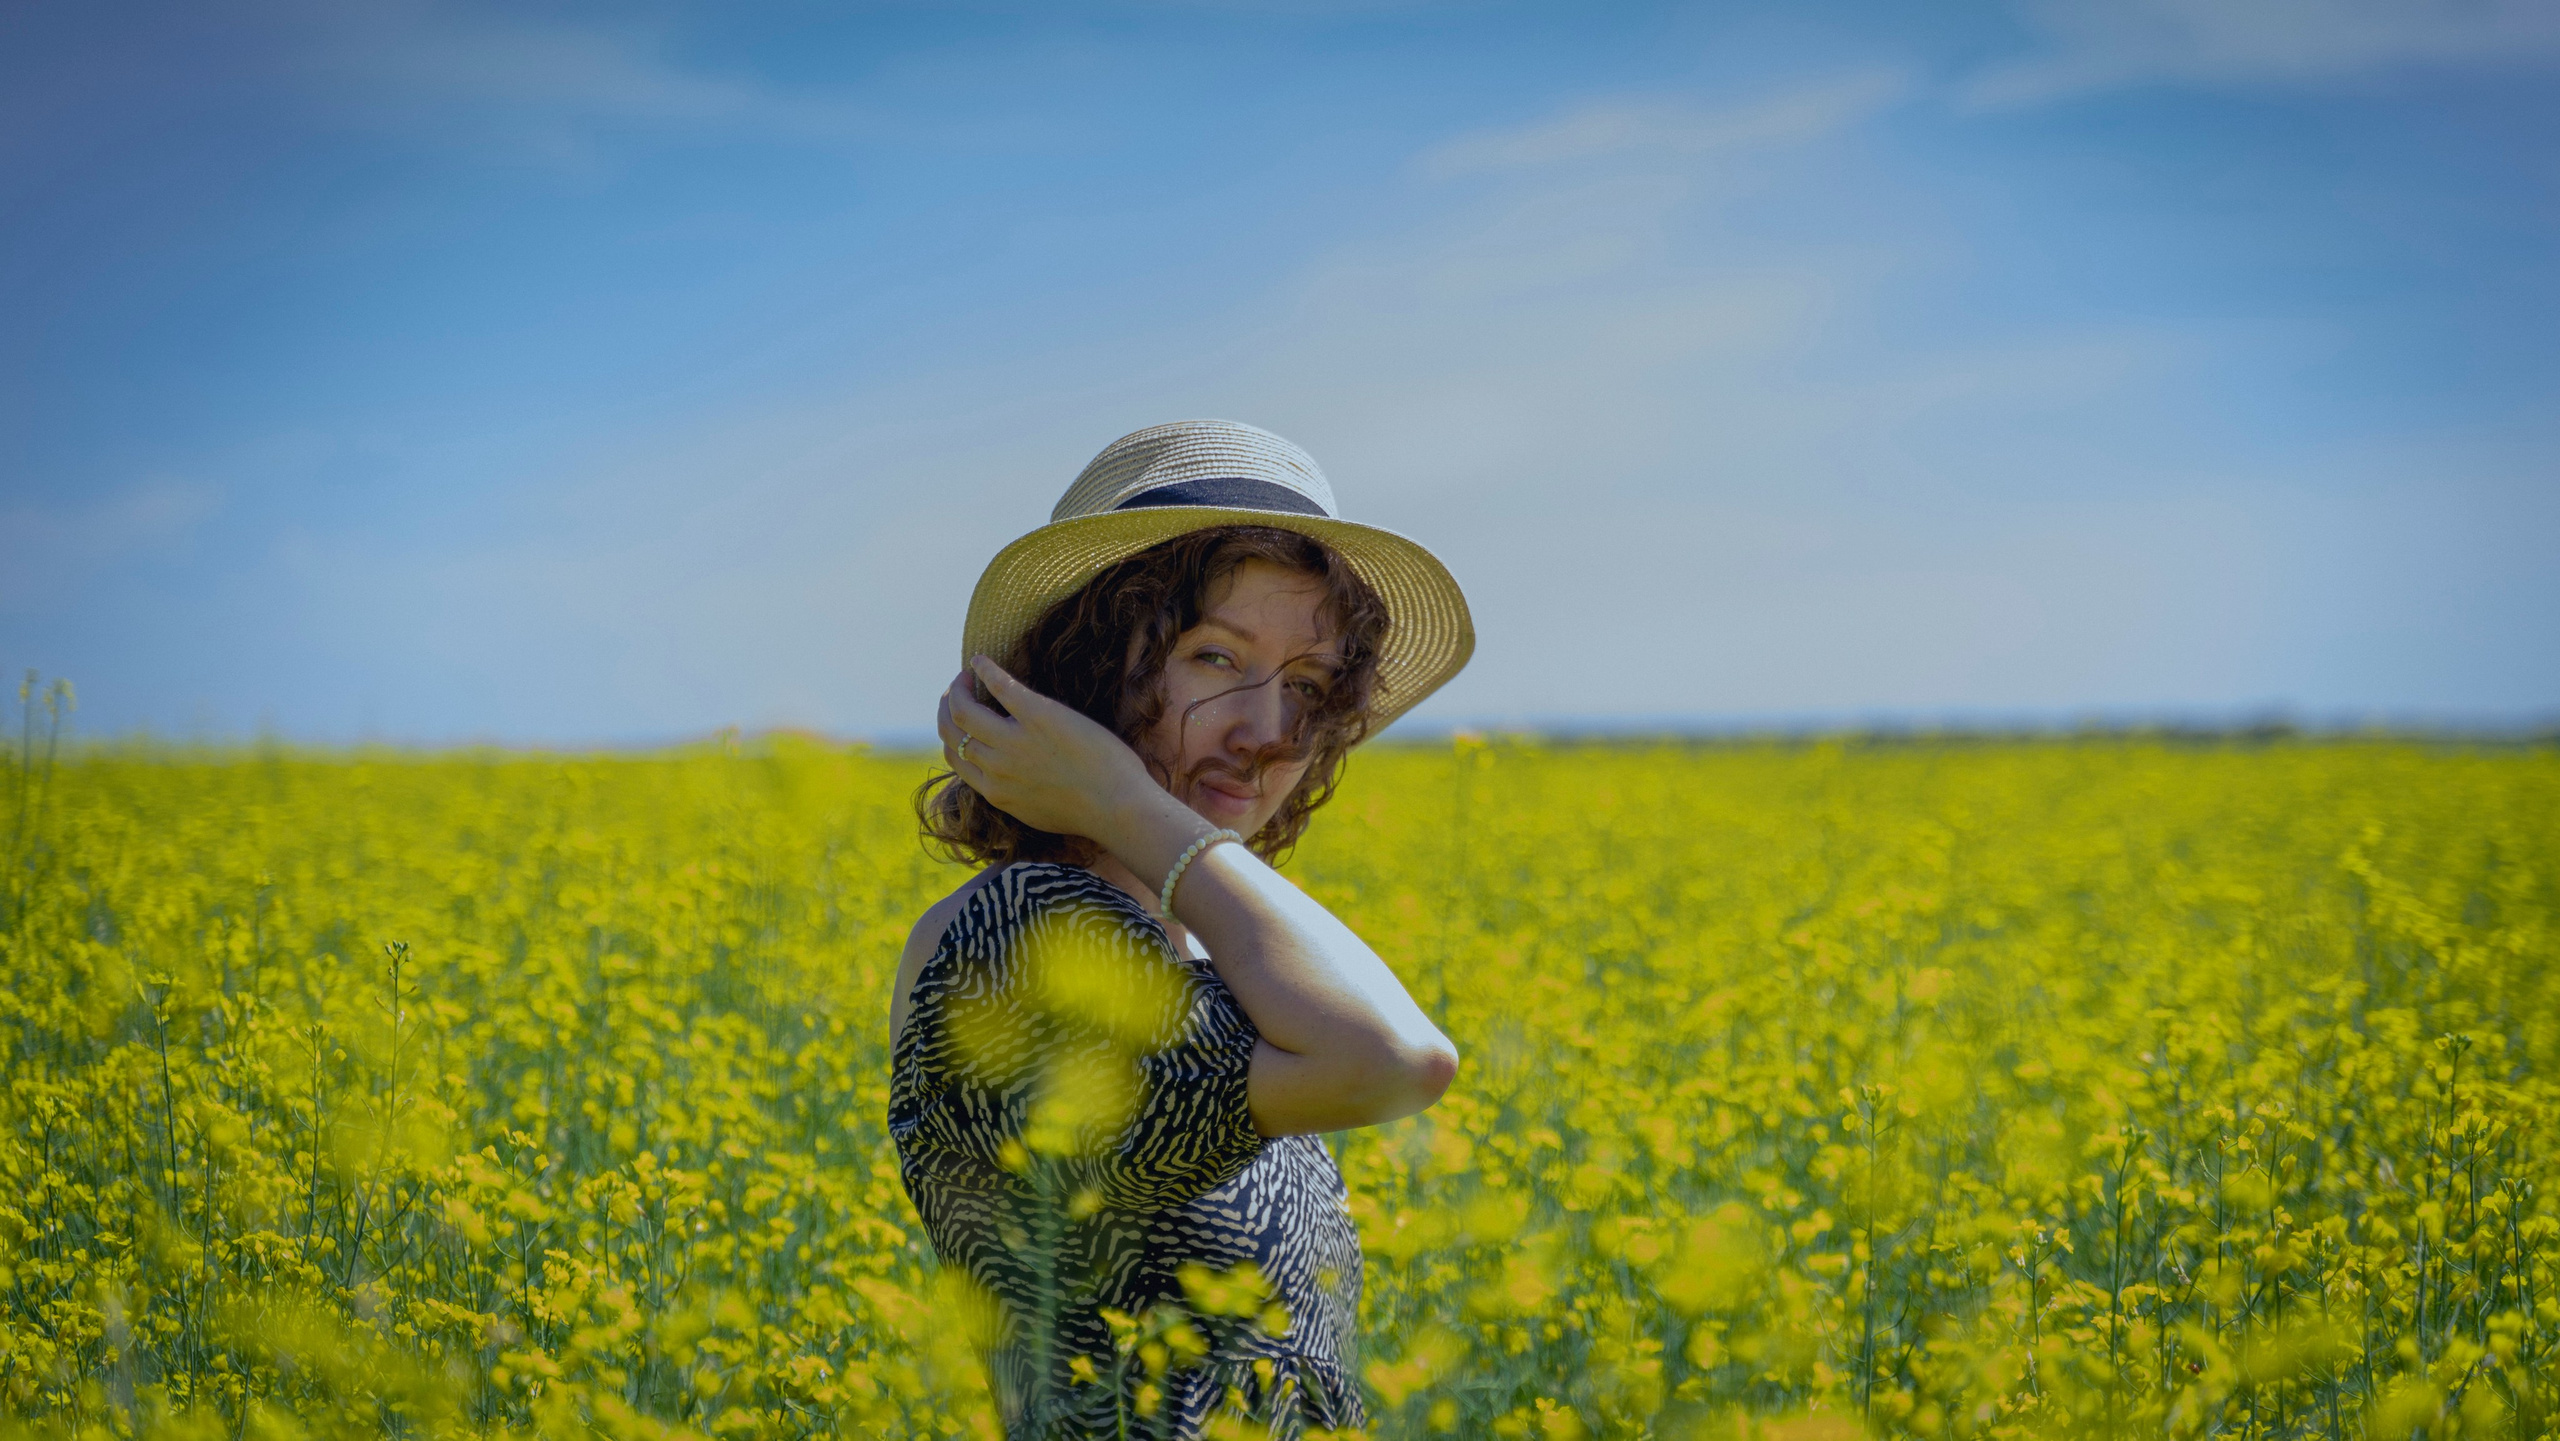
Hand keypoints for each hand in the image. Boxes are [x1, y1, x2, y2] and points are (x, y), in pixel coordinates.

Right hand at [939, 657, 1159, 842]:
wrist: (1118, 807)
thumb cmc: (1090, 813)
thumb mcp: (1037, 812)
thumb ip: (1015, 796)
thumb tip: (1008, 783)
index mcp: (994, 792)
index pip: (955, 758)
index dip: (951, 734)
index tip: (956, 719)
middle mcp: (996, 767)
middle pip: (952, 731)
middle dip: (947, 708)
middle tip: (955, 692)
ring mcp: (1014, 741)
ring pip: (964, 710)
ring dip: (958, 689)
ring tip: (966, 676)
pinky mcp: (1039, 717)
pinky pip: (1001, 686)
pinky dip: (985, 670)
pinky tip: (980, 660)